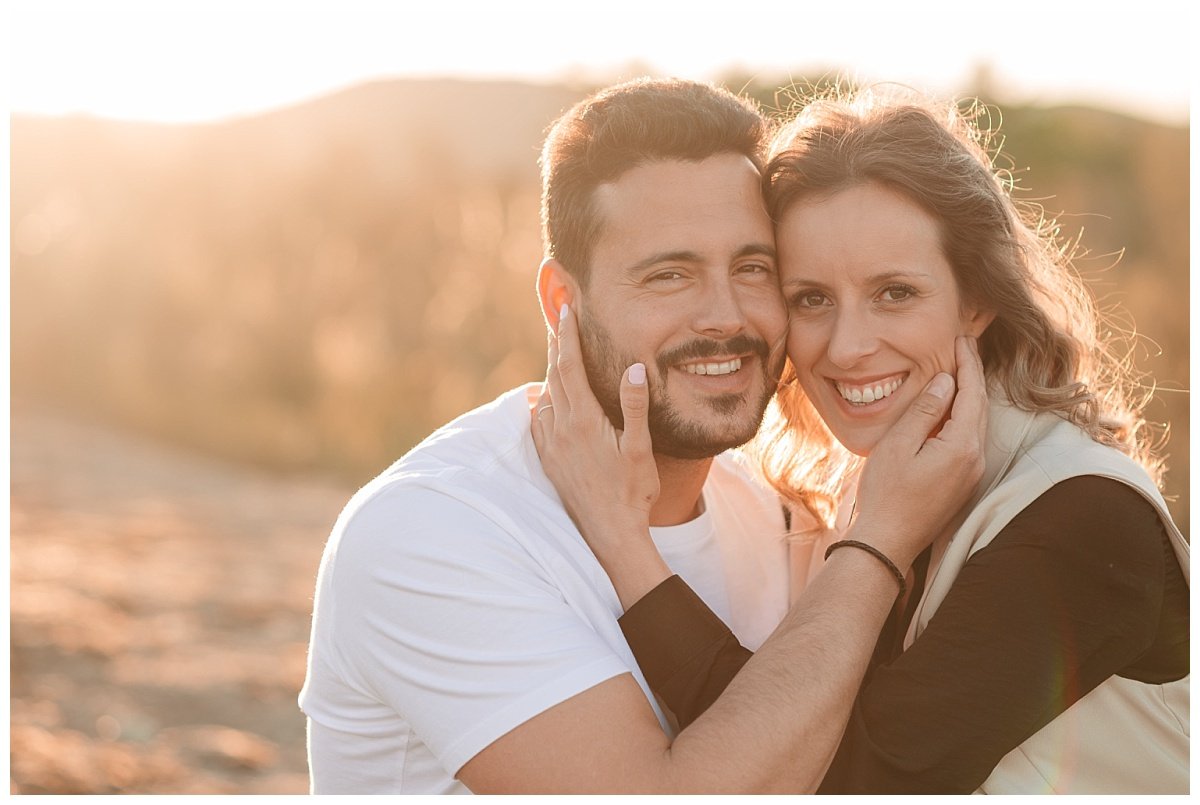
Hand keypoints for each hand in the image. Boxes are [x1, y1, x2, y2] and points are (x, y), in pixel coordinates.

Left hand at [530, 304, 668, 606]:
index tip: (565, 309)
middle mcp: (561, 429)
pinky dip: (543, 400)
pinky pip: (539, 420)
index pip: (572, 367)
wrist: (610, 533)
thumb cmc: (632, 492)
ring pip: (546, 396)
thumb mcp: (641, 448)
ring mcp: (551, 445)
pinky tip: (546, 397)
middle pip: (554, 375)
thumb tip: (633, 367)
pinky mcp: (549, 460)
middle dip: (557, 344)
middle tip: (557, 317)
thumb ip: (635, 406)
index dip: (568, 335)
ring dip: (551, 371)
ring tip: (557, 350)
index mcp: (583, 420)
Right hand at [849, 336, 986, 570]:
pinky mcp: (963, 482)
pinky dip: (963, 415)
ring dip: (969, 395)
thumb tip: (945, 381)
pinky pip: (970, 438)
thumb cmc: (885, 494)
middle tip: (963, 346)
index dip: (968, 363)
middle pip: (980, 406)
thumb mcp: (898, 444)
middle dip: (973, 374)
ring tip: (957, 370)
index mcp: (961, 446)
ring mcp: (971, 472)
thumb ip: (924, 410)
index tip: (962, 339)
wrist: (886, 542)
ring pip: (977, 423)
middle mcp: (975, 459)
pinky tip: (950, 407)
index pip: (971, 393)